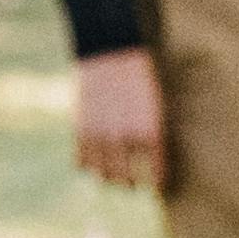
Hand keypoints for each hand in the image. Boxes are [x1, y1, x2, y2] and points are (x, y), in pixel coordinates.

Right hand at [72, 49, 167, 193]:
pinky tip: (92, 163)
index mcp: (149, 131)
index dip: (155, 183)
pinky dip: (87, 164)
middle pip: (126, 178)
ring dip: (108, 178)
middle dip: (130, 183)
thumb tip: (153, 155)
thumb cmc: (139, 73)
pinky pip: (81, 159)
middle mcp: (125, 137)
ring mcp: (101, 133)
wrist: (110, 48)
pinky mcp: (82, 126)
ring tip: (112, 177)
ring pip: (102, 174)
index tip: (156, 189)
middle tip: (132, 184)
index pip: (155, 171)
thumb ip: (155, 131)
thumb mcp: (156, 102)